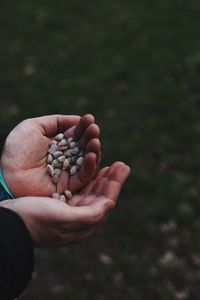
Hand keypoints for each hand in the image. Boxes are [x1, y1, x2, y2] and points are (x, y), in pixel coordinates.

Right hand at [0, 162, 129, 245]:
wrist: (10, 222)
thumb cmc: (34, 219)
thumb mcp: (64, 218)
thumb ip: (90, 214)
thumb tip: (110, 204)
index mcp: (83, 225)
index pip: (105, 202)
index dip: (115, 184)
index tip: (123, 167)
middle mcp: (79, 219)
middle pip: (100, 196)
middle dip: (111, 179)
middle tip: (121, 164)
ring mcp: (70, 211)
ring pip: (91, 192)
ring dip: (101, 178)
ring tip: (110, 165)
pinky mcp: (61, 205)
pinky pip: (79, 190)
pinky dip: (87, 179)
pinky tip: (90, 171)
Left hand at [1, 114, 100, 196]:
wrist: (6, 173)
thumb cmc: (17, 149)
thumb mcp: (33, 126)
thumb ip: (56, 121)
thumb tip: (77, 119)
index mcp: (57, 144)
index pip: (75, 134)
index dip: (83, 126)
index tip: (89, 119)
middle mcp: (65, 158)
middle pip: (84, 146)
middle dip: (90, 136)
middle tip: (94, 129)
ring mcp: (68, 172)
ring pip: (87, 161)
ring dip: (94, 150)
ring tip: (95, 140)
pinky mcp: (68, 186)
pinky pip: (83, 177)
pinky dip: (90, 166)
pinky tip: (91, 154)